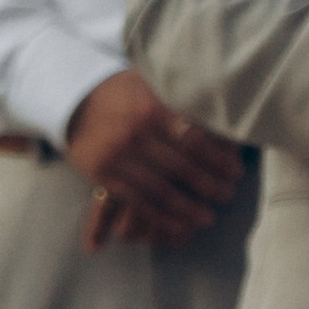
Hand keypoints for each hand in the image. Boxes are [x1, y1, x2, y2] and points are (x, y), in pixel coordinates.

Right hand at [67, 69, 245, 252]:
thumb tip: (220, 106)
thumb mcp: (150, 83)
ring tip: (207, 217)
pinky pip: (136, 200)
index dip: (218, 159)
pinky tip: (178, 224)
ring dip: (187, 208)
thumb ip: (179, 98)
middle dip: (209, 184)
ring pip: (160, 189)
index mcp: (151, 108)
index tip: (235, 170)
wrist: (73, 98)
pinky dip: (160, 216)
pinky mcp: (102, 174)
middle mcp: (134, 134)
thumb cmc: (121, 90)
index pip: (194, 139)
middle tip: (227, 194)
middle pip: (181, 167)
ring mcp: (117, 156)